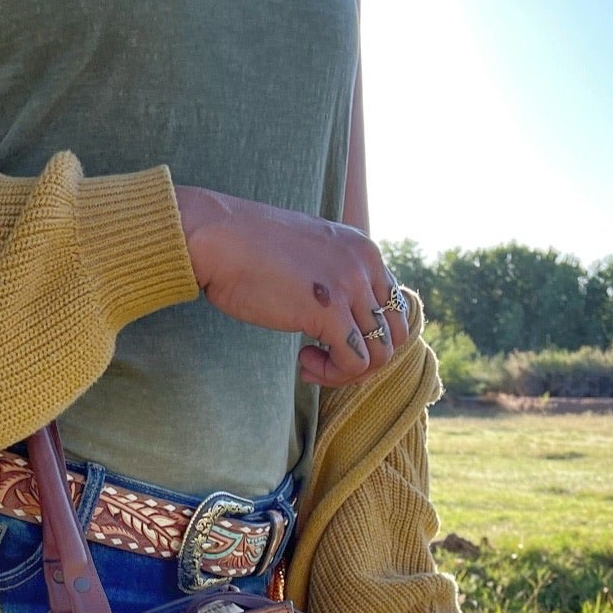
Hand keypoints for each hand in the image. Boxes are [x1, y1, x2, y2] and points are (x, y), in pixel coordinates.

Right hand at [173, 185, 407, 387]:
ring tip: (310, 363)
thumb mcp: (306, 253)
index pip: (394, 309)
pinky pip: (354, 363)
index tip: (328, 339)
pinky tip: (303, 363)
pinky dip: (331, 374)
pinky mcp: (328, 311)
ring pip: (379, 354)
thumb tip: (334, 314)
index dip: (366, 336)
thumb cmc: (247, 250)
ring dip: (345, 371)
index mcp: (364, 250)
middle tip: (323, 359)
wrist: (217, 237)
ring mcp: (349, 287)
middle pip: (394, 335)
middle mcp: (365, 265)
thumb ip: (330, 275)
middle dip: (363, 359)